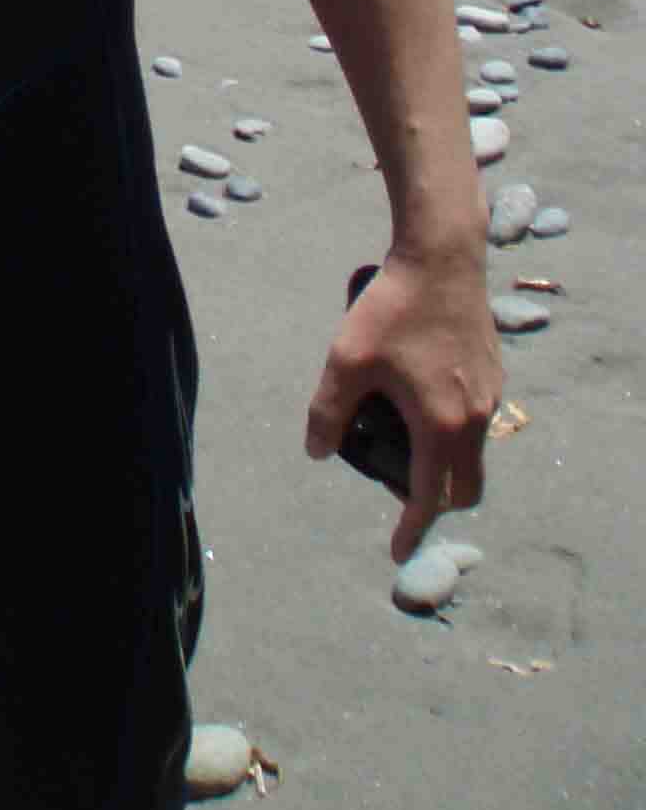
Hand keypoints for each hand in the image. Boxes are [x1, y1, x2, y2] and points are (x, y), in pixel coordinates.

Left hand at [304, 247, 501, 559]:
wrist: (441, 257)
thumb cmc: (391, 308)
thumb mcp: (346, 360)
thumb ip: (328, 411)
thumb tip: (316, 452)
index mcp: (441, 425)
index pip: (429, 497)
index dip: (411, 529)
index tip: (396, 552)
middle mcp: (474, 419)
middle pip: (463, 487)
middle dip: (434, 503)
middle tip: (400, 496)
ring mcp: (490, 396)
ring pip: (472, 455)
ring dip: (444, 465)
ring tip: (403, 446)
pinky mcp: (492, 374)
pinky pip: (476, 424)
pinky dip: (453, 434)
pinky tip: (420, 406)